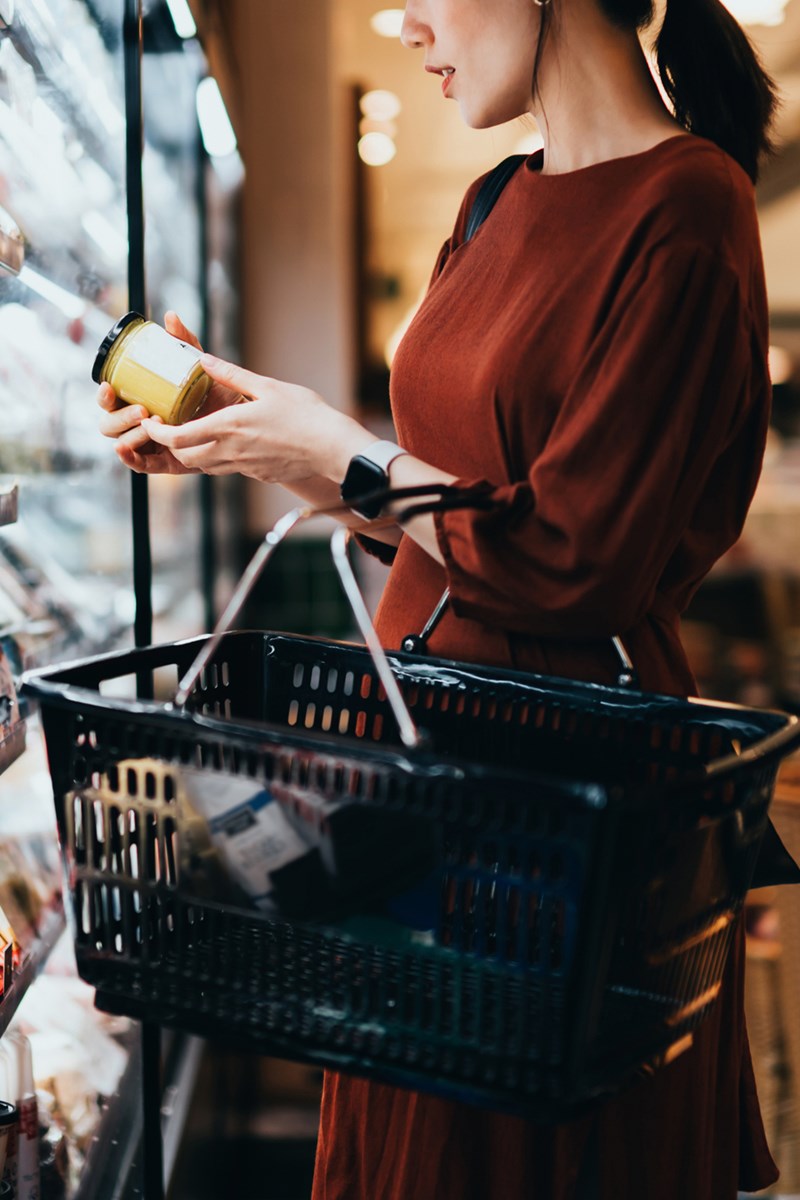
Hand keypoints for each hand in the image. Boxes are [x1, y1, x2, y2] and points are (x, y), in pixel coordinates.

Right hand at [96, 312, 240, 474]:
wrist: (244, 421)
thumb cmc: (218, 393)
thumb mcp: (200, 368)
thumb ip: (185, 344)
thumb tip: (171, 317)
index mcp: (141, 399)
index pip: (112, 399)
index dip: (104, 395)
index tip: (109, 385)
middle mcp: (140, 422)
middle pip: (110, 423)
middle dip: (119, 416)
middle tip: (142, 409)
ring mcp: (151, 444)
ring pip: (124, 442)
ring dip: (131, 434)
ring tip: (150, 424)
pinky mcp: (165, 462)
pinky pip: (141, 465)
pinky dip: (130, 459)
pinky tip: (125, 450)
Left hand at [138, 354, 372, 483]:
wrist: (332, 449)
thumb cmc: (305, 415)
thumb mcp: (266, 386)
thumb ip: (232, 374)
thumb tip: (203, 359)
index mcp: (228, 428)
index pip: (177, 439)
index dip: (156, 433)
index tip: (150, 422)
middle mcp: (231, 452)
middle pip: (185, 457)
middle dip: (171, 445)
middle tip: (168, 428)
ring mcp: (244, 467)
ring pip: (205, 466)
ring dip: (194, 453)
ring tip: (195, 433)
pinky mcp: (258, 474)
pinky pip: (228, 469)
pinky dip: (218, 458)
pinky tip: (230, 443)